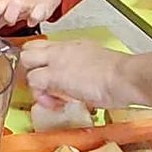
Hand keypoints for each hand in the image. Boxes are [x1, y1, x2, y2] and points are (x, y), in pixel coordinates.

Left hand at [0, 0, 62, 33]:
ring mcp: (24, 2)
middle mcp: (9, 0)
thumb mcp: (3, 9)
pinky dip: (33, 19)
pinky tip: (31, 22)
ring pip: (14, 6)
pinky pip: (36, 13)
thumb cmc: (21, 2)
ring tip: (12, 22)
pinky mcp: (39, 6)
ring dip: (10, 16)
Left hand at [19, 39, 134, 107]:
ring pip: (26, 63)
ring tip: (54, 100)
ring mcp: (56, 60)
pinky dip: (41, 97)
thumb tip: (82, 85)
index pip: (44, 46)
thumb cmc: (120, 76)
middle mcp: (61, 50)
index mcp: (73, 46)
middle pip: (28, 50)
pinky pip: (34, 82)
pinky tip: (58, 104)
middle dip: (31, 70)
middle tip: (44, 87)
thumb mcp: (98, 66)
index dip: (40, 62)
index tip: (49, 78)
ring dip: (36, 86)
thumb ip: (84, 72)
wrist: (125, 77)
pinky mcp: (54, 75)